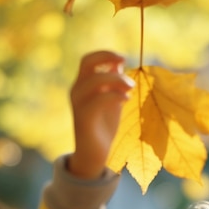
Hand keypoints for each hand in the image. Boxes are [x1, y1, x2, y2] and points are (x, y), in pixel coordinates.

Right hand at [68, 50, 134, 178]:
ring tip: (131, 87)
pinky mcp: (84, 118)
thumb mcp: (111, 100)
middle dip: (107, 58)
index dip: (105, 54)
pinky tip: (126, 100)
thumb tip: (118, 63)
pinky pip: (99, 99)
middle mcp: (77, 91)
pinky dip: (115, 95)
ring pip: (94, 80)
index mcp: (82, 85)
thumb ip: (113, 83)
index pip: (89, 60)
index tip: (123, 58)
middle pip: (87, 63)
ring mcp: (78, 104)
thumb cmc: (103, 126)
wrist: (93, 154)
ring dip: (117, 79)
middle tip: (126, 63)